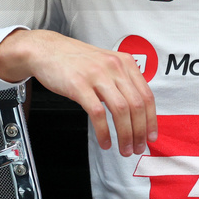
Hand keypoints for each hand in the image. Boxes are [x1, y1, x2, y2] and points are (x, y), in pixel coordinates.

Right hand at [0, 29, 157, 155]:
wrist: (46, 50)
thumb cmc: (76, 60)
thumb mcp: (105, 64)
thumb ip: (121, 81)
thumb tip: (136, 112)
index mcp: (124, 63)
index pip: (146, 95)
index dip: (151, 120)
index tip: (151, 136)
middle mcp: (114, 67)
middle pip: (136, 105)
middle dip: (140, 132)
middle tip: (137, 148)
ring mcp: (97, 75)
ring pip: (121, 110)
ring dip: (125, 135)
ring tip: (123, 149)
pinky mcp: (79, 85)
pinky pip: (98, 113)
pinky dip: (104, 132)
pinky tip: (105, 142)